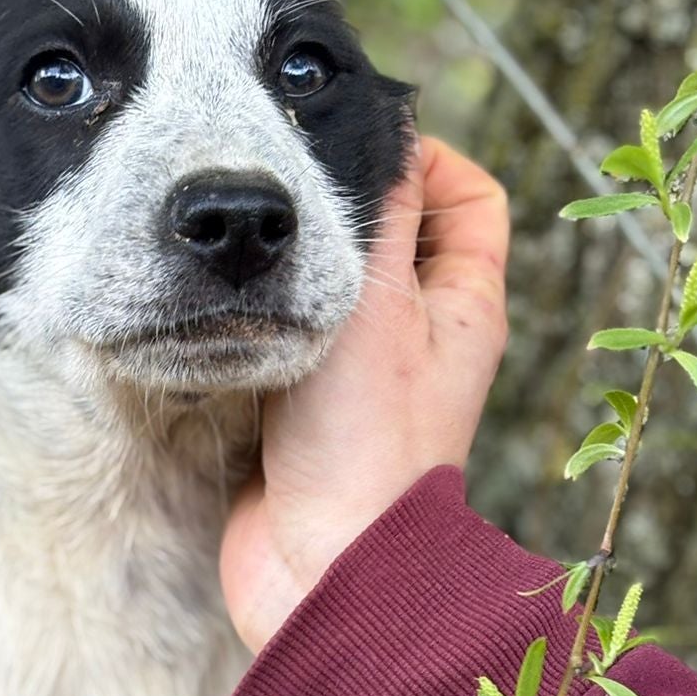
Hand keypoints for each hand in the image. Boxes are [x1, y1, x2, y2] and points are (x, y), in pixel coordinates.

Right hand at [219, 136, 510, 653]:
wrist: (321, 568)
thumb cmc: (366, 446)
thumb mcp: (380, 301)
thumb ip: (379, 210)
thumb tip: (384, 126)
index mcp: (465, 306)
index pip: (470, 199)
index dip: (427, 157)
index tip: (363, 146)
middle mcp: (420, 338)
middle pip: (393, 238)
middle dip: (343, 209)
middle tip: (288, 194)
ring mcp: (360, 379)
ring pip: (329, 291)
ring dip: (291, 270)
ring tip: (253, 253)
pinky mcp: (300, 415)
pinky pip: (281, 343)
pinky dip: (256, 323)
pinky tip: (226, 314)